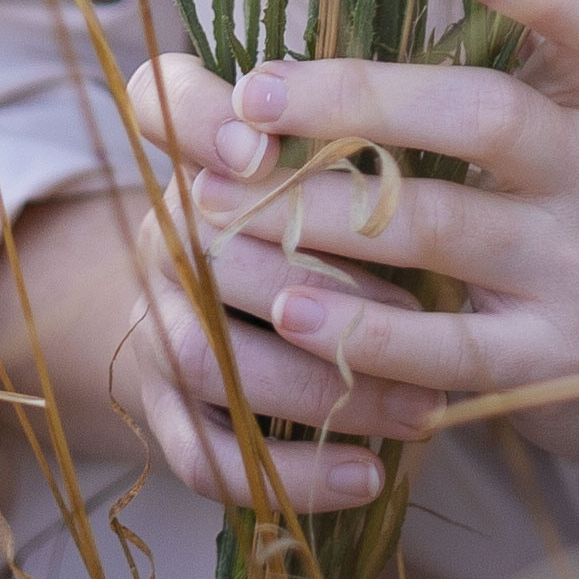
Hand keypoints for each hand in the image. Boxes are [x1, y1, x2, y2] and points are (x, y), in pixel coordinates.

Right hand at [117, 59, 437, 514]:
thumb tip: (422, 113)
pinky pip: (207, 457)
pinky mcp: (164, 412)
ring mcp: (155, 326)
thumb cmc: (317, 207)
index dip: (202, 125)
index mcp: (194, 150)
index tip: (261, 150)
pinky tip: (366, 476)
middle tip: (424, 314)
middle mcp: (161, 233)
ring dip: (321, 389)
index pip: (165, 103)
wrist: (224, 298)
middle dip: (320, 287)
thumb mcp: (332, 152)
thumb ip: (353, 125)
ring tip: (419, 408)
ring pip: (214, 363)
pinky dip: (289, 472)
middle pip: (211, 254)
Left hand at [189, 0, 578, 471]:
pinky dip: (360, 330)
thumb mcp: (552, 105)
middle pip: (486, 118)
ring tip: (216, 200)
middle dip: (357, 100)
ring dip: (318, 212)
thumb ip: (482, 31)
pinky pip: (444, 348)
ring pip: (441, 228)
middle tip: (251, 92)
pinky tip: (286, 308)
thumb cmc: (555, 189)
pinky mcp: (549, 361)